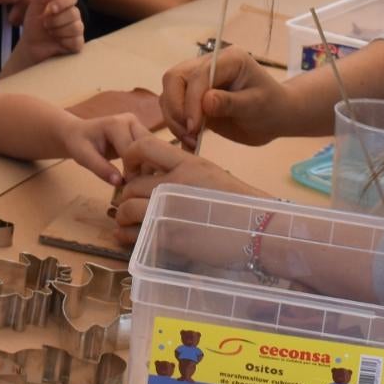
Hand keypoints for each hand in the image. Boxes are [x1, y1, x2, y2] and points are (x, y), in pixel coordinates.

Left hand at [0, 0, 83, 75]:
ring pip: (77, 27)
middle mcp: (73, 16)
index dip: (63, 2)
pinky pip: (77, 41)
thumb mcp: (33, 10)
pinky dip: (64, 42)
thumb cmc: (34, 26)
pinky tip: (57, 42)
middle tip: (45, 24)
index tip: (50, 9)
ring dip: (60, 31)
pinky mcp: (77, 43)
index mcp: (64, 5)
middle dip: (57, 20)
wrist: (31, 45)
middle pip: (75, 13)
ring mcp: (77, 30)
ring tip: (50, 32)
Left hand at [57, 111, 148, 183]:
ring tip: (138, 183)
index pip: (133, 150)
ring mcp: (138, 126)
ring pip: (153, 149)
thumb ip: (100, 168)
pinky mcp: (141, 133)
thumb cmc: (78, 143)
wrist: (78, 133)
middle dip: (143, 168)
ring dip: (148, 167)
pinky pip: (152, 150)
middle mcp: (131, 121)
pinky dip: (148, 164)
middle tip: (135, 187)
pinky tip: (140, 176)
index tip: (127, 186)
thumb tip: (119, 182)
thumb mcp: (82, 156)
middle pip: (147, 147)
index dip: (132, 170)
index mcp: (116, 123)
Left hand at [111, 136, 265, 240]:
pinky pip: (133, 233)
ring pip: (126, 208)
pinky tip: (133, 238)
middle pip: (131, 184)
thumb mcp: (211, 176)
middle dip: (127, 196)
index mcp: (187, 163)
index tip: (133, 172)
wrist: (260, 232)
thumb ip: (184, 172)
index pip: (142, 146)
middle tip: (132, 205)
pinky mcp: (169, 237)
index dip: (130, 158)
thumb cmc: (240, 205)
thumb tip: (157, 177)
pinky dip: (127, 236)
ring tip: (129, 224)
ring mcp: (170, 210)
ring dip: (123, 217)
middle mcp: (174, 183)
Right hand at [160, 45, 292, 148]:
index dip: (192, 100)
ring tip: (190, 140)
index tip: (195, 127)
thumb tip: (205, 101)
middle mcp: (208, 64)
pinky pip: (173, 107)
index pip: (198, 74)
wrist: (274, 117)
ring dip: (173, 118)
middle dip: (176, 107)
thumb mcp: (256, 105)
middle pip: (174, 78)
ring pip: (169, 93)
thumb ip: (231, 102)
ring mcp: (198, 81)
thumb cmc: (271, 107)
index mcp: (227, 59)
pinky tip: (188, 142)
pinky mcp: (192, 98)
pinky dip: (175, 125)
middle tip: (189, 134)